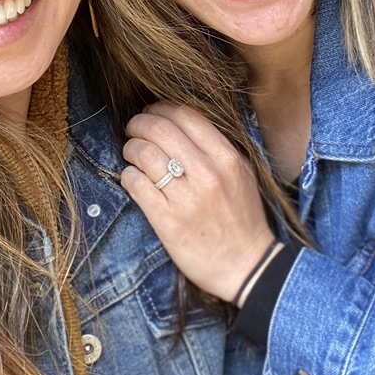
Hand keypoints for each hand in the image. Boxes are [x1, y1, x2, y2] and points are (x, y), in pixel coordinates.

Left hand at [120, 101, 274, 303]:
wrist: (246, 266)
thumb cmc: (243, 219)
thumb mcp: (242, 174)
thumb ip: (217, 149)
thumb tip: (181, 125)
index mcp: (227, 158)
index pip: (186, 116)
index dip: (162, 108)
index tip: (153, 112)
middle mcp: (207, 174)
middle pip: (160, 129)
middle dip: (139, 123)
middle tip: (134, 129)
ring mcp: (186, 198)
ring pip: (144, 154)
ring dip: (131, 148)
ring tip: (131, 153)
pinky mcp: (167, 221)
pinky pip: (136, 184)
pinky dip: (128, 175)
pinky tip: (132, 178)